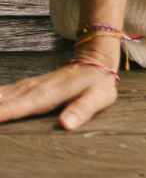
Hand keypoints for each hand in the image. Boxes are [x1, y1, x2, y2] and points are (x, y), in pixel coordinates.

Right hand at [0, 56, 119, 130]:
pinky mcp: (27, 87)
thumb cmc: (98, 84)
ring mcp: (29, 86)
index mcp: (48, 95)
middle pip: (4, 101)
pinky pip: (5, 92)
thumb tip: (65, 125)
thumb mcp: (98, 97)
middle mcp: (34, 89)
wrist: (96, 60)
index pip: (21, 106)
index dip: (3, 113)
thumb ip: (82, 110)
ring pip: (2, 95)